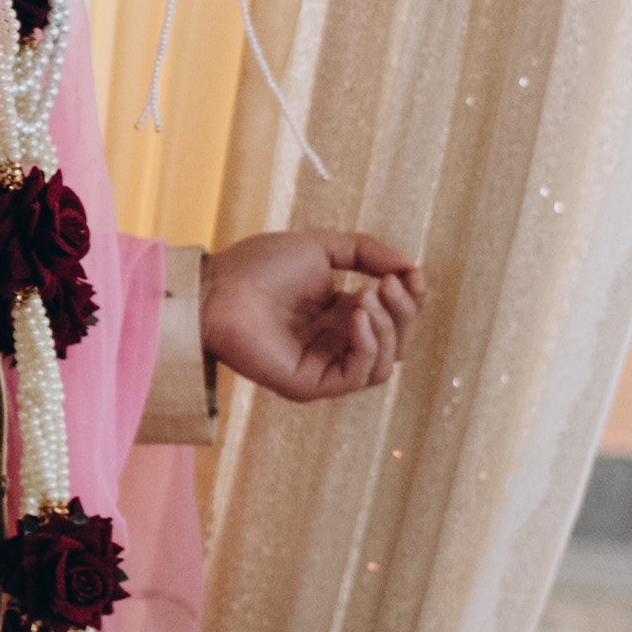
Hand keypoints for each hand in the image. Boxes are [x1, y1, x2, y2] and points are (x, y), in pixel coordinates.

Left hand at [202, 226, 417, 403]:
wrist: (218, 287)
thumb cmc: (258, 265)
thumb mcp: (323, 246)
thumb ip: (367, 252)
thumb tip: (410, 265)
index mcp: (341, 314)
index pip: (394, 318)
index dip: (411, 298)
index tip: (413, 273)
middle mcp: (337, 343)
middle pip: (396, 343)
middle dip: (404, 312)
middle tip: (390, 283)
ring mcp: (325, 367)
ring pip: (384, 365)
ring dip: (388, 329)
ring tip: (370, 298)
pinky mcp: (312, 385)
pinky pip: (357, 376)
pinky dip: (368, 346)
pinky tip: (357, 316)